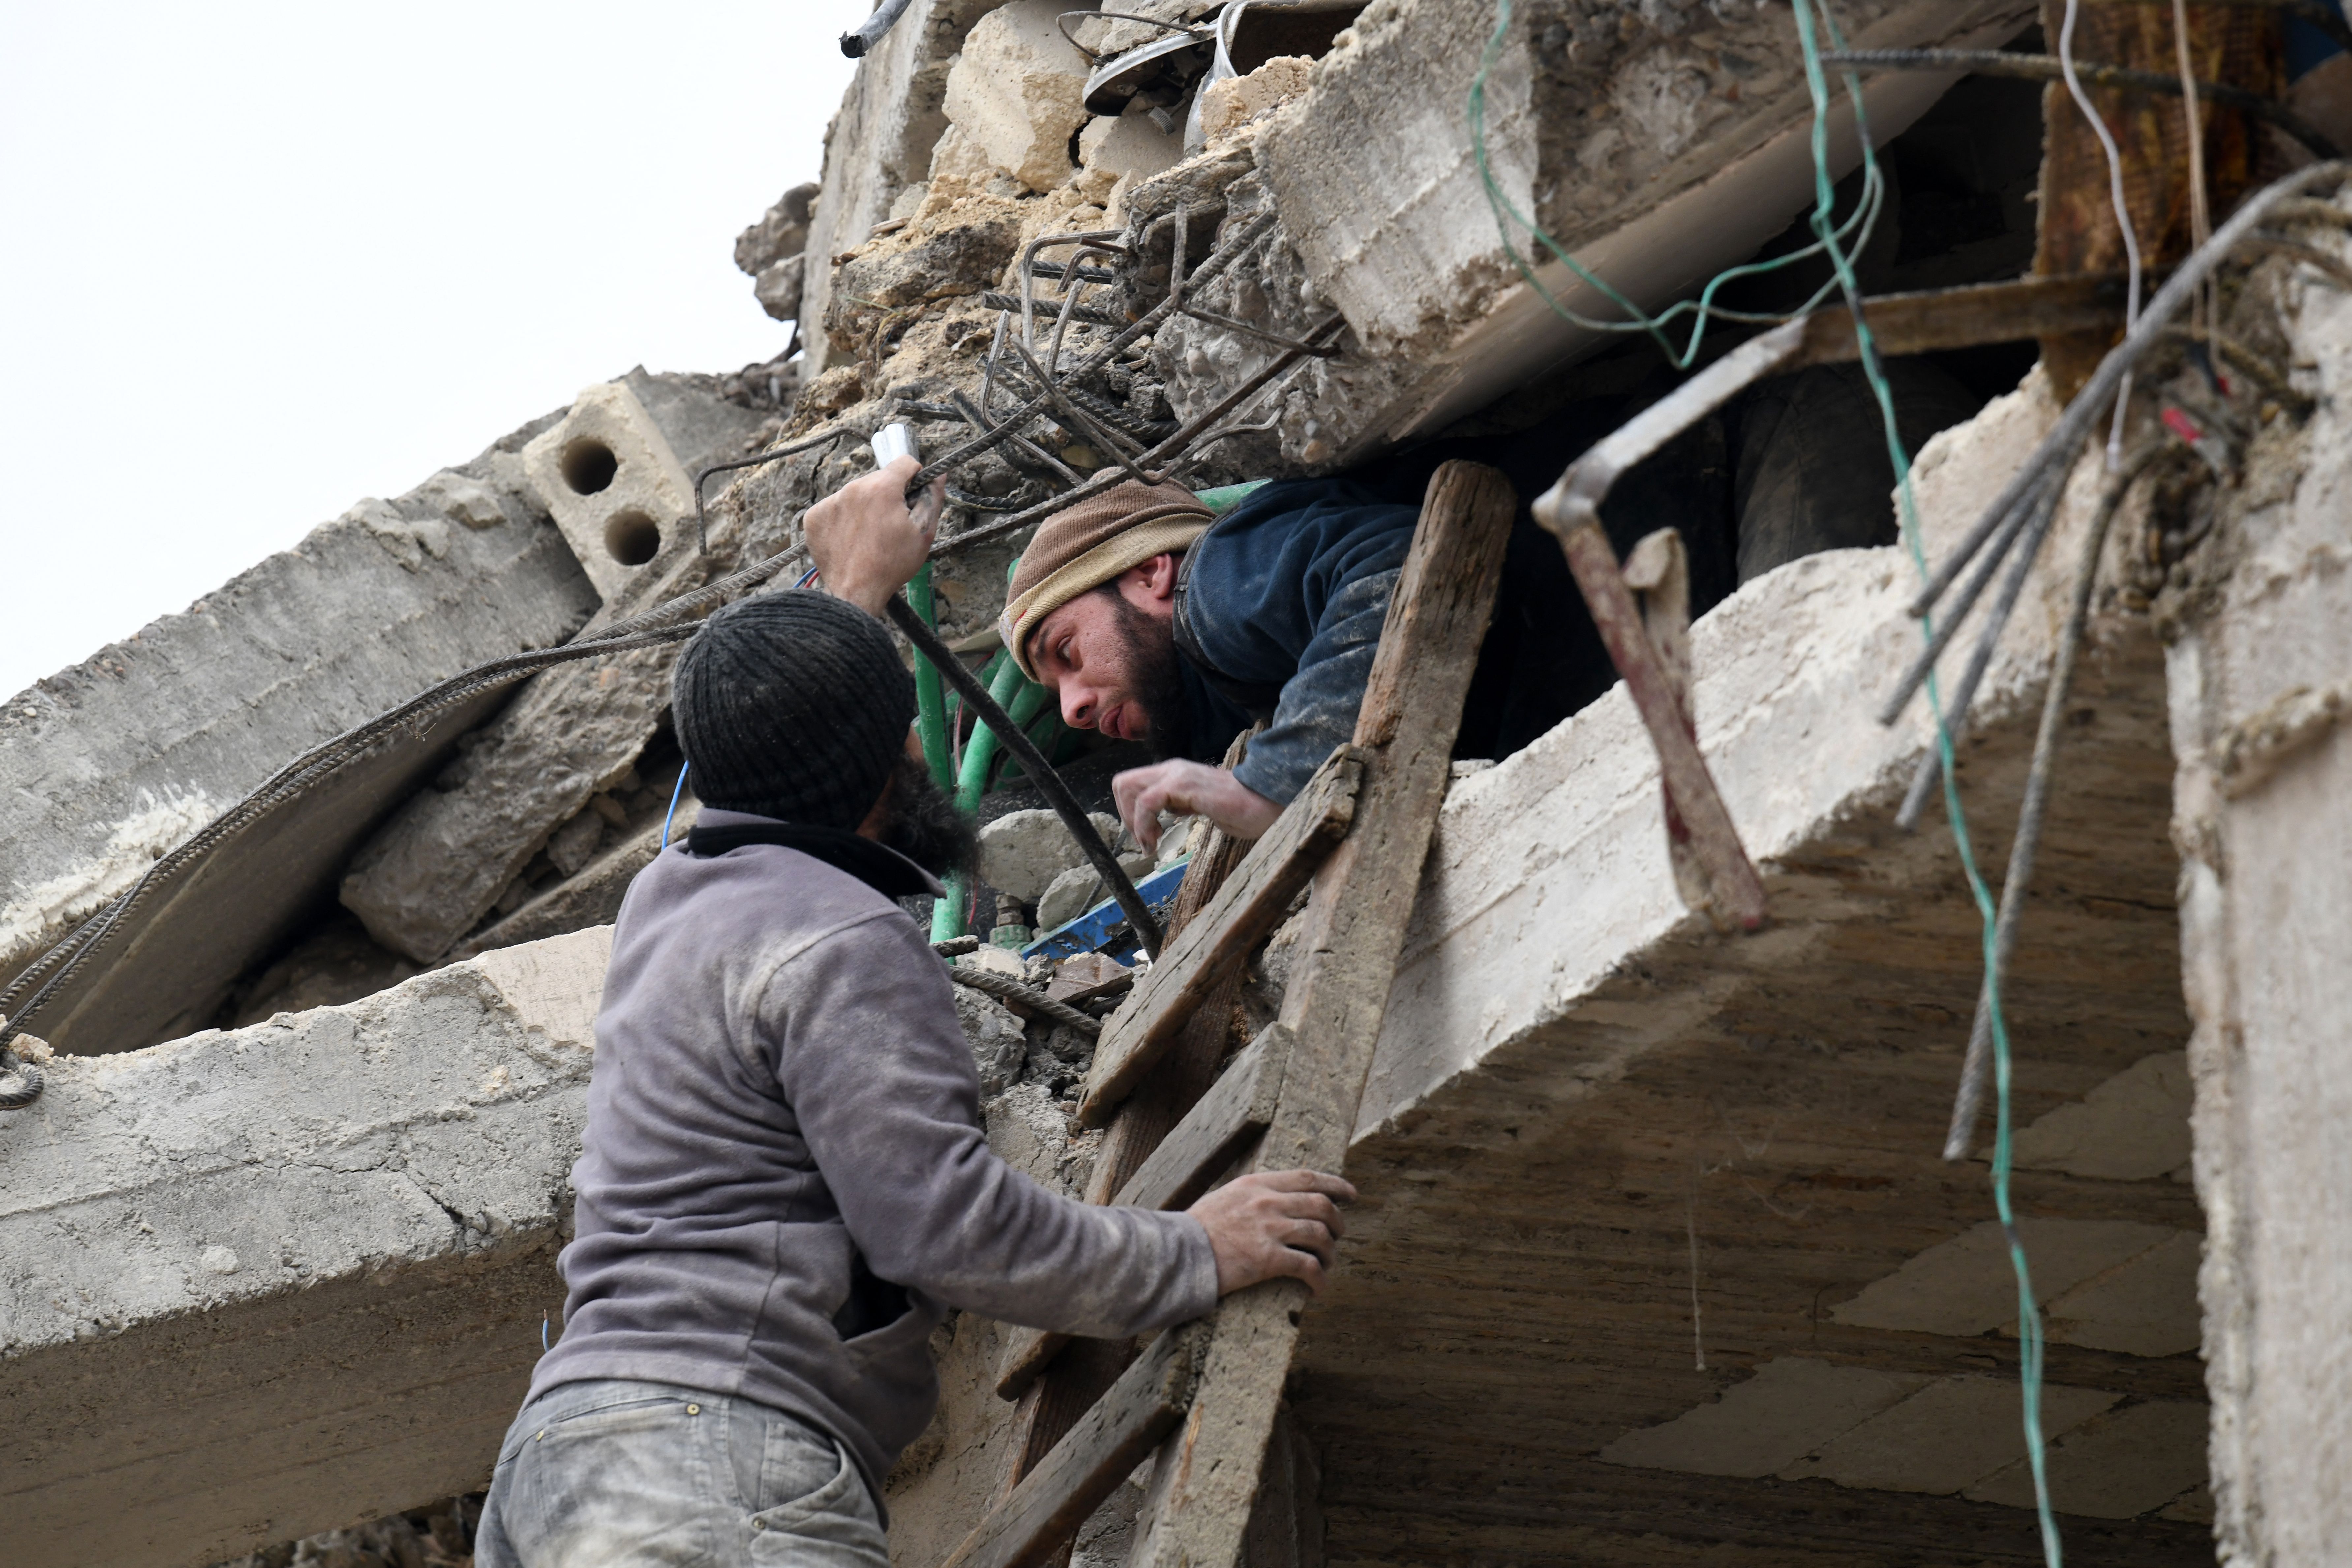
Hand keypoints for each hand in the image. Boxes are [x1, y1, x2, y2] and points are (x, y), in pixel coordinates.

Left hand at [802, 455, 944, 615]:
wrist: (855, 593)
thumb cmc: (892, 565)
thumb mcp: (923, 533)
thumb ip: (933, 498)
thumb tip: (938, 475)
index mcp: (882, 488)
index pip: (903, 463)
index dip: (913, 477)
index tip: (912, 494)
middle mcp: (853, 488)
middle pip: (878, 480)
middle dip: (887, 496)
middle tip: (890, 526)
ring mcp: (830, 501)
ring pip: (855, 494)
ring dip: (864, 507)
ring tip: (869, 537)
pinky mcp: (813, 516)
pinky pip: (834, 508)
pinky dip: (843, 520)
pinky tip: (850, 540)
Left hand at [1112, 760, 1280, 850]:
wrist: (1265, 804)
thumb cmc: (1241, 810)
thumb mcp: (1201, 807)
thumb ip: (1182, 805)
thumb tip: (1168, 814)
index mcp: (1175, 773)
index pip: (1133, 783)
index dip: (1130, 810)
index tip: (1146, 834)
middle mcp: (1172, 769)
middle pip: (1123, 782)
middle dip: (1125, 815)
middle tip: (1144, 840)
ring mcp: (1176, 774)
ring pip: (1128, 788)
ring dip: (1133, 822)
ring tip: (1150, 844)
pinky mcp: (1182, 785)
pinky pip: (1147, 802)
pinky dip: (1143, 825)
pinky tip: (1156, 842)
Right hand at [1187, 1170, 1356, 1295]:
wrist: (1178, 1254)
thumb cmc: (1197, 1230)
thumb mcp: (1226, 1197)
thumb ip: (1254, 1196)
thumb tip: (1279, 1201)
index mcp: (1257, 1184)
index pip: (1307, 1177)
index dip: (1335, 1185)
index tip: (1351, 1194)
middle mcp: (1267, 1202)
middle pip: (1321, 1205)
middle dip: (1338, 1222)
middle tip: (1339, 1235)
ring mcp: (1269, 1230)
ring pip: (1320, 1235)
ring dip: (1330, 1252)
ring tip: (1327, 1264)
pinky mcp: (1268, 1259)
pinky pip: (1308, 1266)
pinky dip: (1319, 1278)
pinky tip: (1318, 1288)